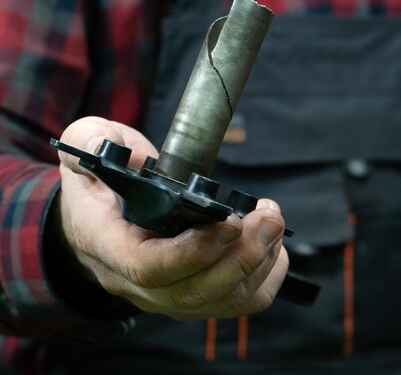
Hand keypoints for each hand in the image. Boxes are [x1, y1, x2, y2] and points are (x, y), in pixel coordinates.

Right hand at [53, 116, 288, 318]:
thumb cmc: (101, 183)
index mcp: (107, 245)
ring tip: (272, 221)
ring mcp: (169, 297)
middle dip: (242, 257)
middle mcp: (137, 283)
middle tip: (269, 218)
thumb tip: (101, 146)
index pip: (148, 268)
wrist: (102, 222)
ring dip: (260, 262)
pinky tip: (271, 243)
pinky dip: (268, 275)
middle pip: (194, 291)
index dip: (194, 251)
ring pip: (225, 300)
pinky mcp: (198, 298)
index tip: (229, 221)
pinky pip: (243, 302)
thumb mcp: (86, 147)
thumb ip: (90, 140)